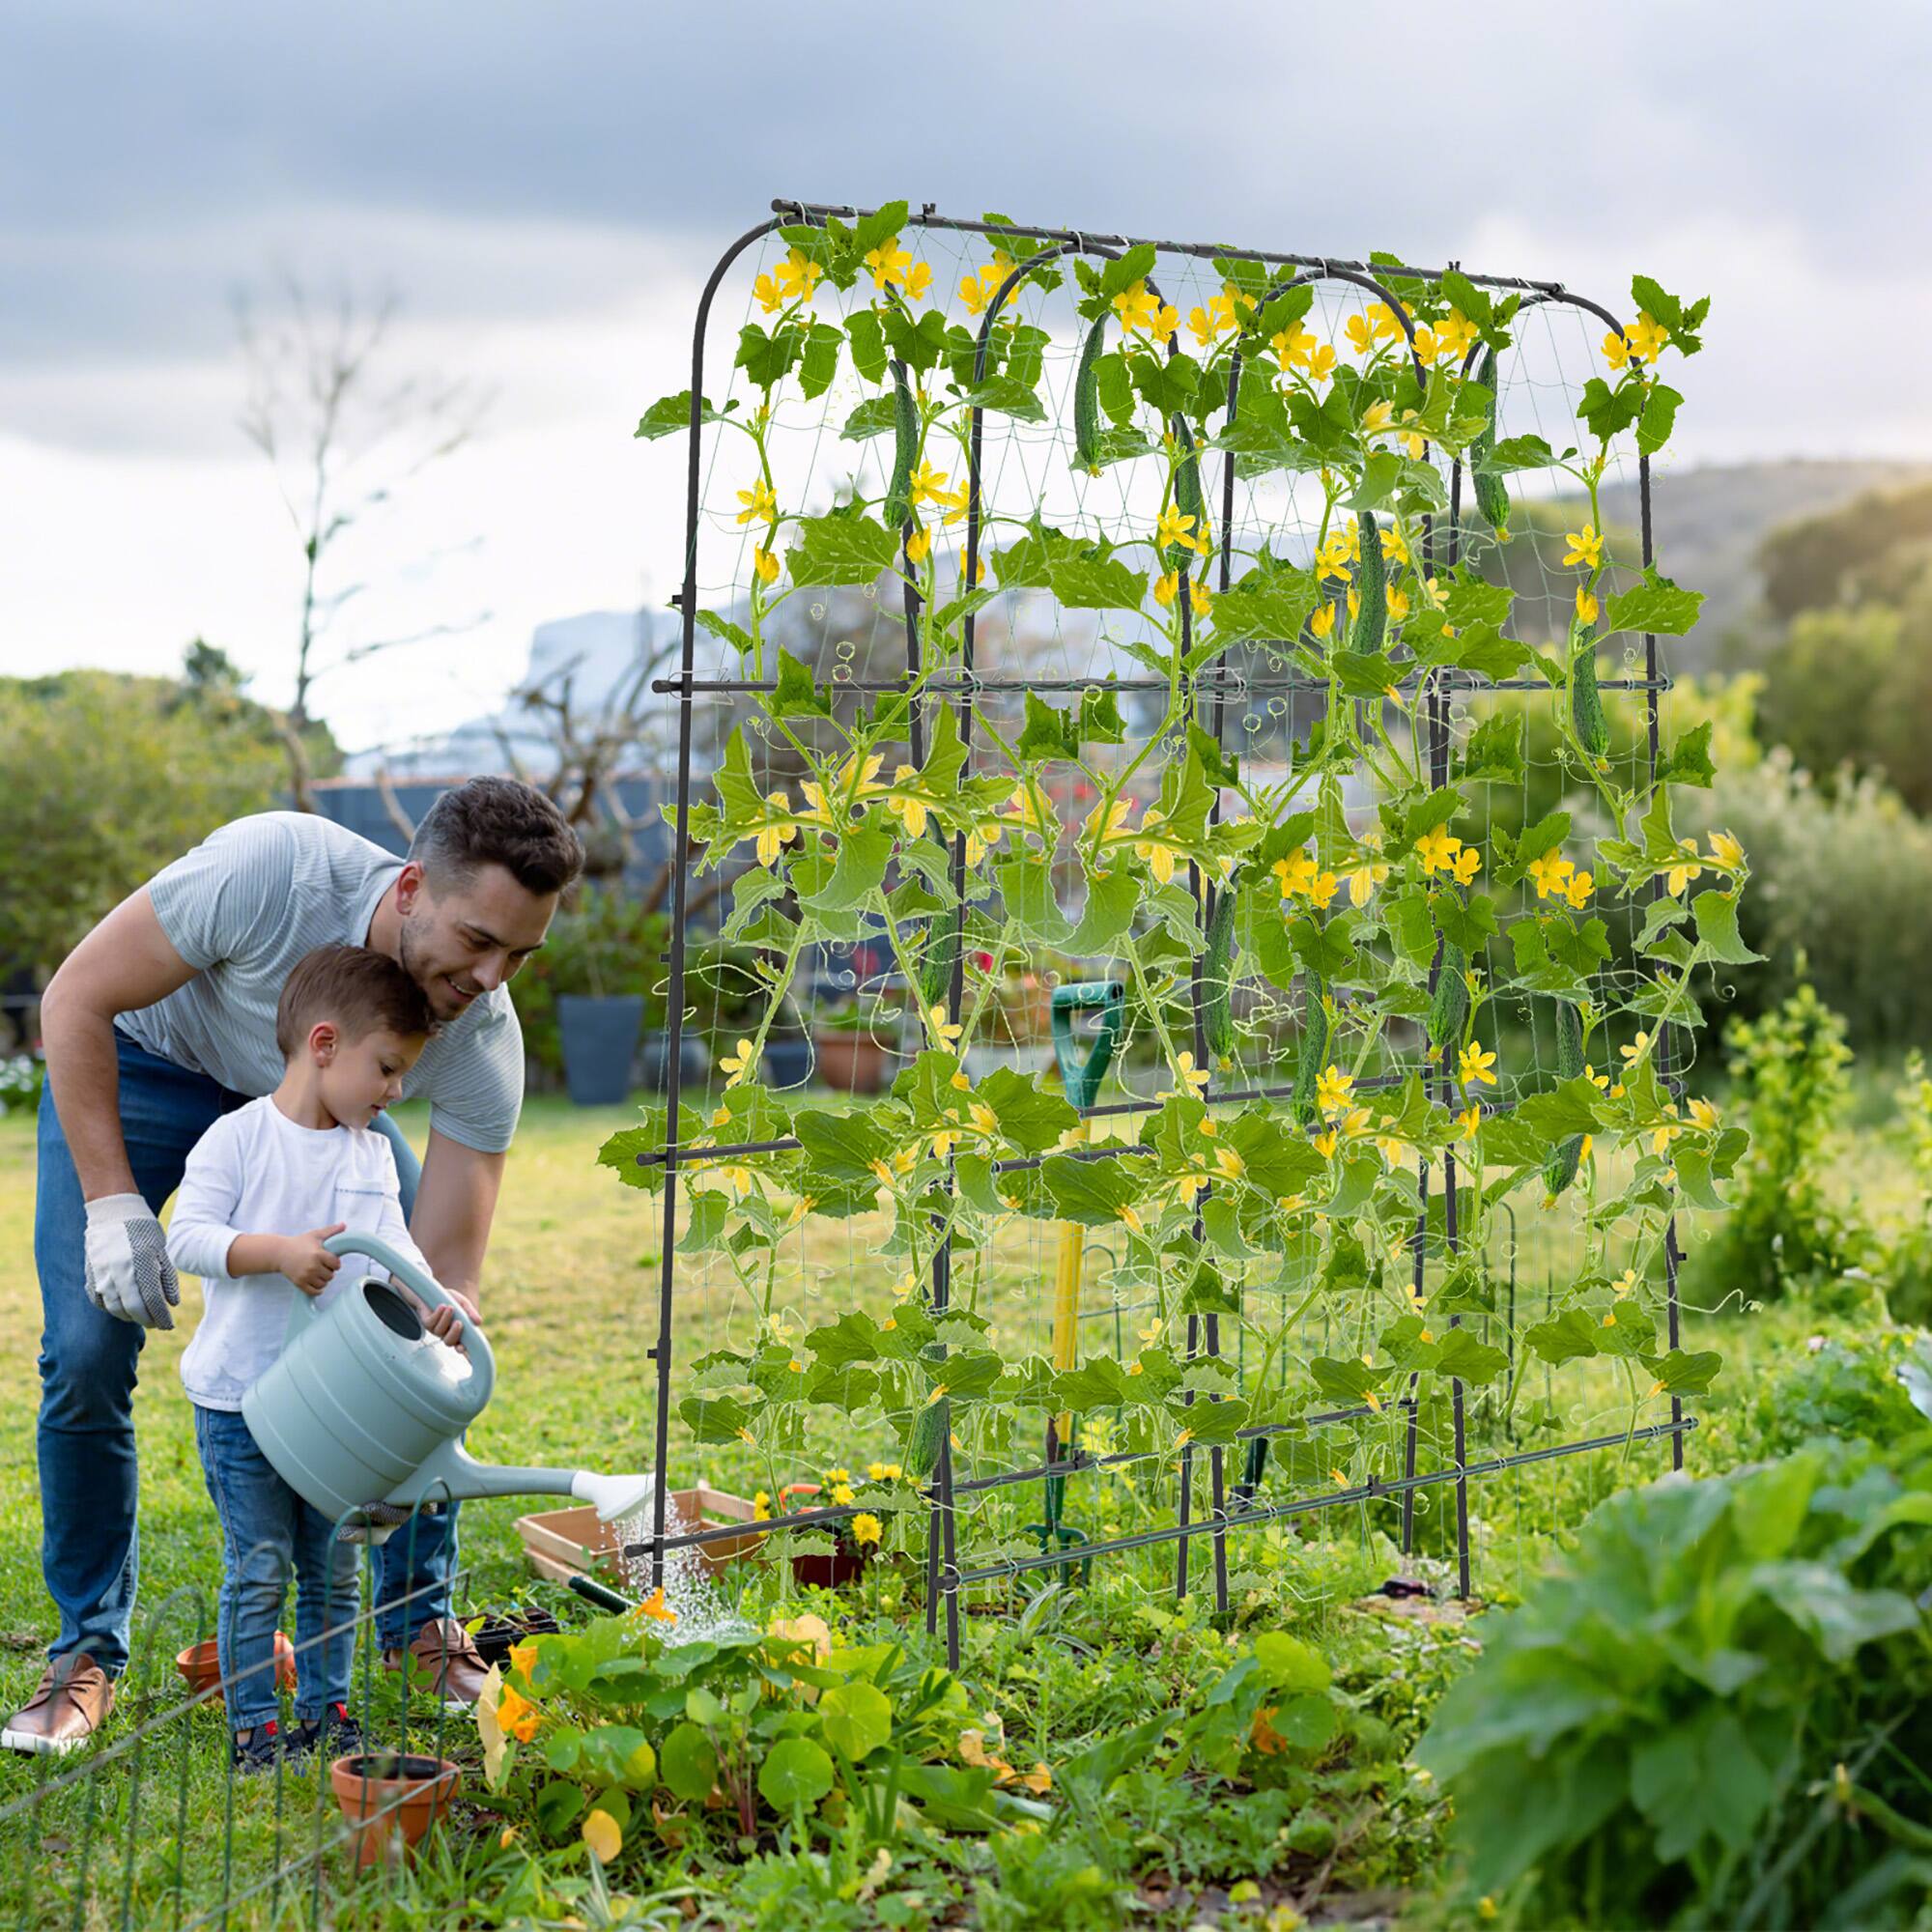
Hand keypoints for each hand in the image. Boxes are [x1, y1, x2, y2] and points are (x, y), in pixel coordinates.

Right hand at [83, 1194, 180, 1328]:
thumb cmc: (143, 1230)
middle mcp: (119, 1272)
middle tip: (156, 1324)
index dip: (161, 1316)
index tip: (168, 1324)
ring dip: (129, 1317)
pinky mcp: (90, 1273)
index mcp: (141, 1264)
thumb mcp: (161, 1250)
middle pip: (133, 1308)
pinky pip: (98, 1299)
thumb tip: (171, 1304)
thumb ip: (167, 1277)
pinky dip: (110, 1308)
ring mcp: (101, 1274)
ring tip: (141, 1317)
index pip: (152, 1300)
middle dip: (147, 1320)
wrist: (113, 1212)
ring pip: (114, 1307)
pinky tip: (121, 1308)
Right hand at [279, 1224, 346, 1295]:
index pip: (337, 1265)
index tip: (330, 1260)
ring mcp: (305, 1276)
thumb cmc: (299, 1243)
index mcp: (318, 1254)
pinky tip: (315, 1281)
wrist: (280, 1253)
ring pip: (324, 1284)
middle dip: (329, 1271)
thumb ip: (331, 1230)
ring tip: (318, 1272)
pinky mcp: (299, 1283)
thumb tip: (344, 1225)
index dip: (335, 1263)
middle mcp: (312, 1266)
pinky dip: (317, 1289)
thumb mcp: (315, 1235)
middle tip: (322, 1266)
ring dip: (323, 1279)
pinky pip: (314, 1292)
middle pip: (331, 1275)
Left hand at [422, 1288, 481, 1353]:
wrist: (434, 1292)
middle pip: (449, 1342)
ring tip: (450, 1308)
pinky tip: (442, 1306)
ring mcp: (435, 1329)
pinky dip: (438, 1314)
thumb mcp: (464, 1304)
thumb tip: (479, 1322)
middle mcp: (446, 1333)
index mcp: (457, 1332)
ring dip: (446, 1319)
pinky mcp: (427, 1323)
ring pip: (439, 1331)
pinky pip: (431, 1323)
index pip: (460, 1345)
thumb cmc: (451, 1300)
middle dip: (454, 1333)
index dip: (462, 1349)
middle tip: (459, 1322)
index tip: (463, 1347)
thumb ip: (471, 1313)